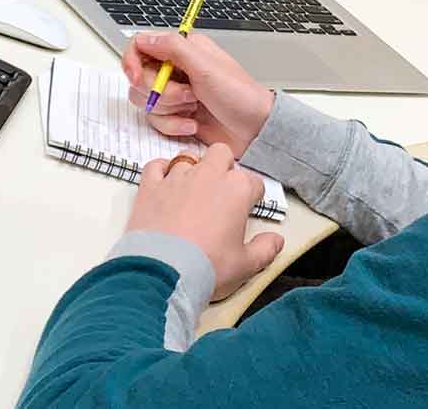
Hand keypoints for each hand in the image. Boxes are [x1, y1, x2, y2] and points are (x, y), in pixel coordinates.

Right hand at [122, 33, 274, 156]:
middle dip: (161, 92)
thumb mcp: (206, 67)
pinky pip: (156, 120)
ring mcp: (176, 93)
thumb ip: (172, 48)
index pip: (140, 46)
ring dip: (168, 109)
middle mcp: (176, 69)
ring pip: (146, 101)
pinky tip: (193, 124)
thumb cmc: (240, 96)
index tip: (137, 77)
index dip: (132, 62)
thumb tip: (144, 38)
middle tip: (188, 95)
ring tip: (193, 108)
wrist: (255, 130)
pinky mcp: (177, 114)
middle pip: (140, 78)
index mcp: (183, 49)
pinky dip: (173, 125)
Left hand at [128, 144, 285, 300]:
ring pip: (189, 158)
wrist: (163, 273)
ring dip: (193, 170)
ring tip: (191, 193)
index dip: (251, 197)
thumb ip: (265, 249)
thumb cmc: (207, 266)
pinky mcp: (151, 186)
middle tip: (221, 193)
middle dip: (223, 168)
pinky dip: (161, 171)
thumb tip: (275, 240)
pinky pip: (156, 165)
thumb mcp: (245, 264)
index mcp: (237, 190)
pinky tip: (164, 183)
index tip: (246, 211)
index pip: (254, 183)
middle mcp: (208, 176)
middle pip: (221, 155)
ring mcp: (177, 178)